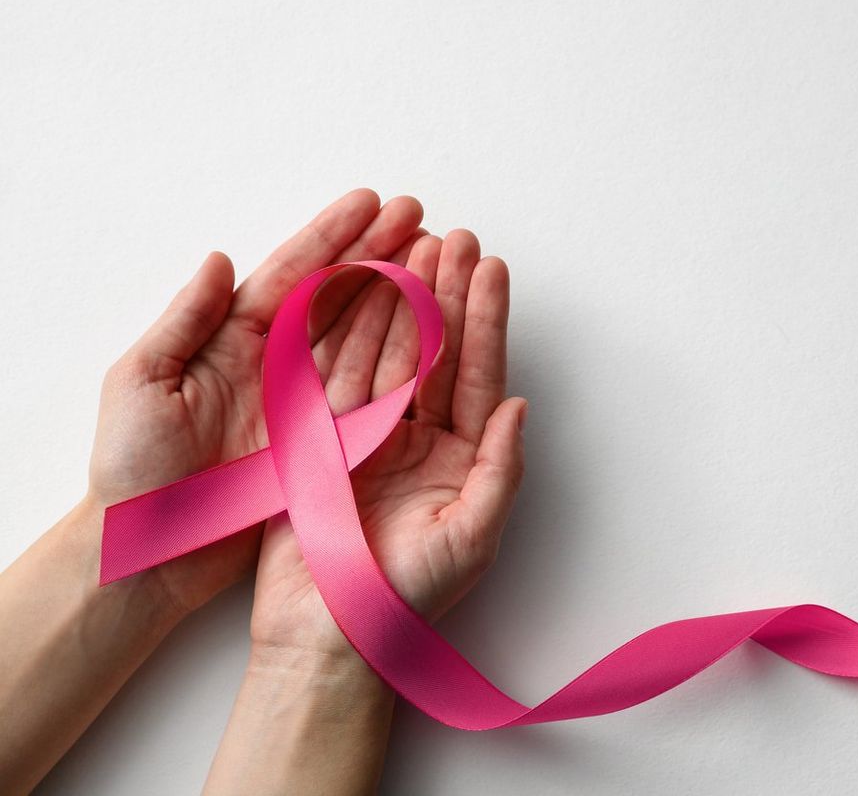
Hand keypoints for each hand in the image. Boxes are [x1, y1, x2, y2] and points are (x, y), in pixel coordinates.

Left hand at [87, 189, 425, 613]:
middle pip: (337, 293)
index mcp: (232, 339)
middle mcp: (276, 361)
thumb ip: (184, 320)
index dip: (332, 235)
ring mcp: (305, 399)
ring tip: (435, 257)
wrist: (149, 548)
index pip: (292, 274)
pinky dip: (401, 357)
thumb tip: (220, 259)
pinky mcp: (324, 440)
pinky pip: (370, 391)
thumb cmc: (133, 468)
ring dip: (398, 293)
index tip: (372, 202)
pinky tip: (430, 328)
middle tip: (420, 216)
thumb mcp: (141, 382)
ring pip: (361, 334)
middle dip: (378, 250)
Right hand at [249, 228, 526, 657]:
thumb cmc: (406, 596)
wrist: (328, 635)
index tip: (491, 268)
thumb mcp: (471, 538)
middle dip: (446, 293)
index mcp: (461, 458)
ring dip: (399, 300)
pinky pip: (336, 375)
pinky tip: (357, 289)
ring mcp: (369, 436)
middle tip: (453, 237)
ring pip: (387, 353)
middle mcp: (419, 440)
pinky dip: (347, 331)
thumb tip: (522, 406)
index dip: (485, 319)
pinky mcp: (321, 440)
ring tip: (410, 246)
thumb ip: (500, 471)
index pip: (477, 374)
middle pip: (435, 351)